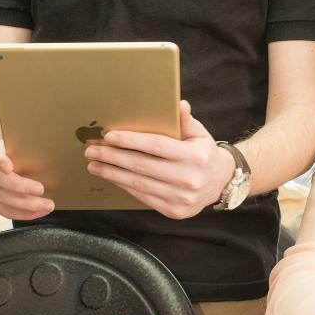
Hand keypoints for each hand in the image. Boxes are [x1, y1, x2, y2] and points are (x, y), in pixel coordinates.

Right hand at [0, 139, 53, 219]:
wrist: (12, 162)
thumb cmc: (23, 154)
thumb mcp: (29, 147)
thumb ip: (35, 151)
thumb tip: (55, 155)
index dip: (1, 161)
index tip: (9, 167)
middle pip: (0, 180)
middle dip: (21, 187)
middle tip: (41, 189)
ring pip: (2, 199)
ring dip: (26, 206)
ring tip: (46, 206)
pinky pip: (5, 210)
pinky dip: (22, 214)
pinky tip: (38, 212)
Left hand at [83, 101, 232, 218]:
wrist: (221, 183)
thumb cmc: (204, 153)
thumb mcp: (199, 134)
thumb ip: (185, 121)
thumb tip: (178, 103)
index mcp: (195, 156)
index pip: (156, 146)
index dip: (131, 141)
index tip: (109, 136)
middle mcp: (188, 179)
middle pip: (142, 166)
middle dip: (113, 157)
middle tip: (93, 150)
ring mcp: (181, 198)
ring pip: (138, 184)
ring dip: (112, 174)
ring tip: (94, 165)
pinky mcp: (173, 211)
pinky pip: (143, 197)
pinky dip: (124, 186)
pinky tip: (111, 177)